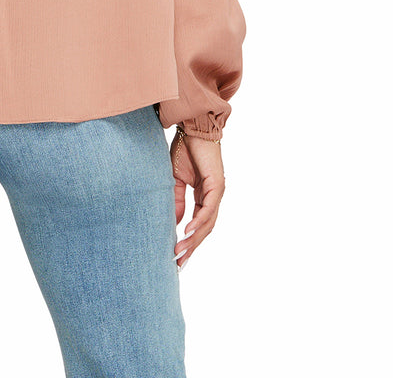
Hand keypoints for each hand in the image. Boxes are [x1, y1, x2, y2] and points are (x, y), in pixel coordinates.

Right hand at [171, 132, 224, 269]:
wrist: (192, 128)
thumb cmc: (185, 149)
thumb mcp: (175, 179)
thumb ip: (177, 200)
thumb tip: (176, 223)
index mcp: (204, 196)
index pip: (198, 224)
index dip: (189, 240)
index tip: (177, 256)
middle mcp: (213, 197)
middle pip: (204, 228)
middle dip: (192, 246)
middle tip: (179, 263)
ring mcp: (217, 192)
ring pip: (207, 223)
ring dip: (194, 239)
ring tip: (181, 252)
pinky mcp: (216, 185)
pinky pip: (208, 209)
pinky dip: (198, 221)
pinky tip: (188, 232)